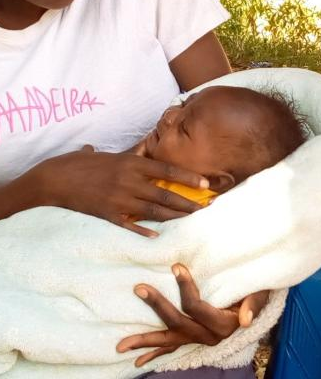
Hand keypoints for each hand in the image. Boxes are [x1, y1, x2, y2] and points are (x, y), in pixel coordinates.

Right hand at [29, 146, 212, 236]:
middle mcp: (129, 181)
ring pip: (153, 211)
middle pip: (165, 194)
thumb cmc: (76, 163)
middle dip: (188, 202)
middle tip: (205, 208)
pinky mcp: (107, 215)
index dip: (188, 177)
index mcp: (131, 163)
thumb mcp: (103, 154)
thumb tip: (124, 148)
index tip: (206, 183)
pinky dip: (144, 231)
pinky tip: (157, 236)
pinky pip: (130, 225)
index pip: (167, 170)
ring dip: (174, 216)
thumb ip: (118, 155)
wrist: (51, 180)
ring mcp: (118, 199)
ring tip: (190, 219)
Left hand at [116, 264, 269, 366]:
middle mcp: (210, 336)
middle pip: (178, 323)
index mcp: (224, 324)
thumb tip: (245, 319)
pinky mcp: (195, 337)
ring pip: (171, 340)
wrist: (259, 298)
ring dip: (146, 341)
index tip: (176, 266)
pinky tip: (138, 362)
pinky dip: (156, 352)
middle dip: (157, 306)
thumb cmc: (259, 289)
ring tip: (121, 346)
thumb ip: (254, 303)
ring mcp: (201, 338)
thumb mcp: (261, 292)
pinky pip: (174, 347)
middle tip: (140, 288)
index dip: (185, 288)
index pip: (197, 307)